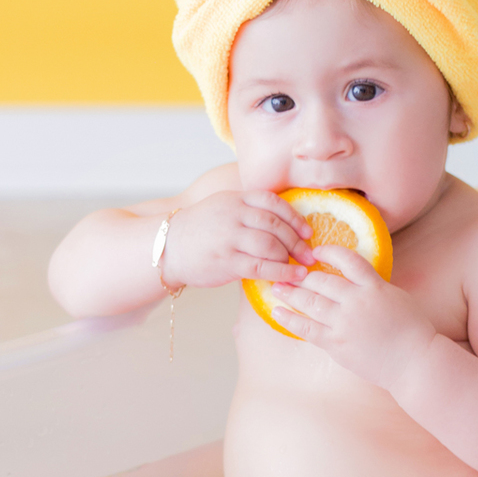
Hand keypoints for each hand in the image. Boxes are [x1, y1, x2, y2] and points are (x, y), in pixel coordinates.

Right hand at [160, 190, 313, 288]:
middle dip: (297, 241)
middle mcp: (233, 215)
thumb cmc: (199, 231)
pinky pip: (261, 266)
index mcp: (235, 199)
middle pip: (276, 224)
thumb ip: (248, 209)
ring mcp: (229, 237)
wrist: (167, 248)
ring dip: (291, 257)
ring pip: (271, 245)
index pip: (273, 202)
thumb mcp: (222, 207)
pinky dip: (281, 272)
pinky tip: (292, 277)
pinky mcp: (226, 261)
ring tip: (301, 267)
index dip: (294, 217)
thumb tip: (284, 223)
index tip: (307, 231)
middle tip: (310, 254)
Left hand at [269, 245, 435, 387]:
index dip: (328, 251)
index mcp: (374, 286)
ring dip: (290, 293)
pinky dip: (289, 319)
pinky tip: (277, 312)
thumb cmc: (411, 331)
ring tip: (277, 288)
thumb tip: (354, 279)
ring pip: (310, 302)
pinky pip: (306, 329)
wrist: (415, 362)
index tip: (315, 251)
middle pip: (321, 280)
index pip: (347, 259)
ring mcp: (344, 323)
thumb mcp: (396, 297)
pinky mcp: (336, 344)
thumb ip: (373, 286)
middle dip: (300, 274)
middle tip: (285, 270)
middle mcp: (357, 302)